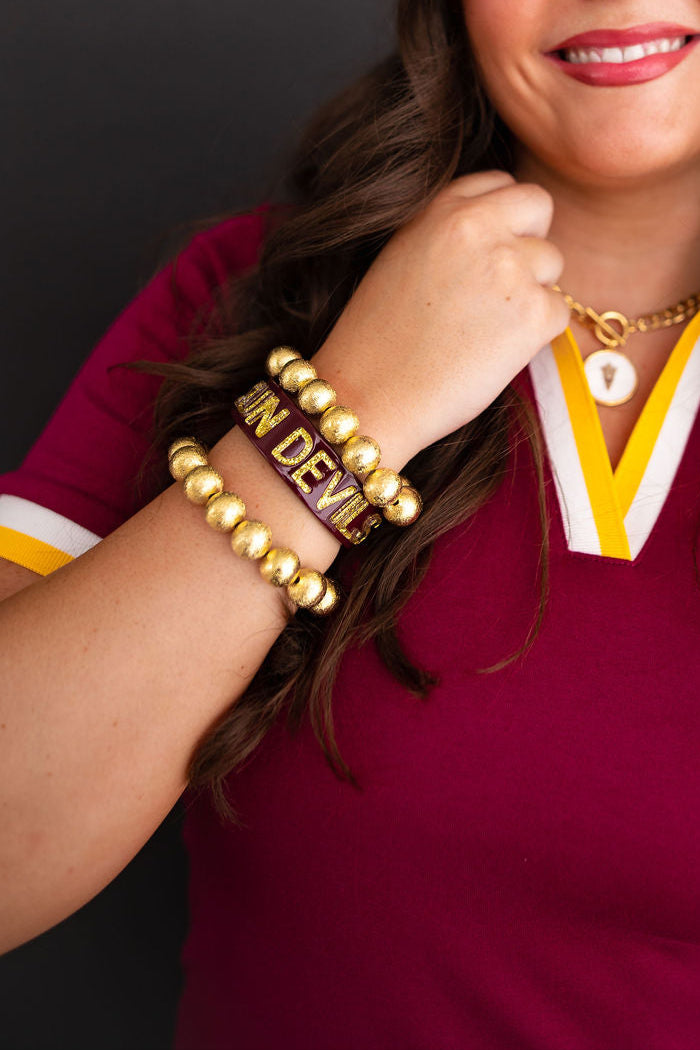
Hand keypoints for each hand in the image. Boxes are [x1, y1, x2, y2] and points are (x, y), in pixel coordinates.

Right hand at [312, 170, 568, 467]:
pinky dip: (535, 337)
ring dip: (529, 294)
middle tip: (496, 292)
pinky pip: (558, 313)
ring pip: (552, 264)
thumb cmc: (378, 341)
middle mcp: (477, 226)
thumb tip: (501, 232)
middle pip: (539, 208)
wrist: (368, 397)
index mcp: (441, 209)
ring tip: (483, 330)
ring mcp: (509, 267)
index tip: (485, 256)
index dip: (502, 220)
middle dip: (527, 243)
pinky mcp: (532, 313)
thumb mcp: (401, 258)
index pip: (502, 183)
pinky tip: (492, 354)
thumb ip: (449, 233)